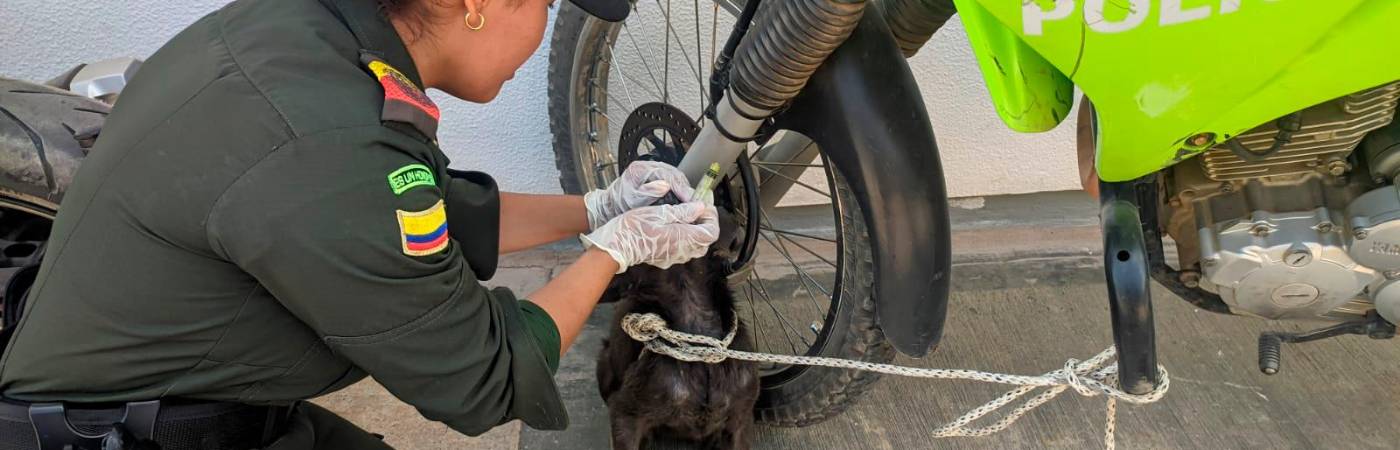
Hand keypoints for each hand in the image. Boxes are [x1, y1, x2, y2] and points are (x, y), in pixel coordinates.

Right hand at [579, 201, 718, 272]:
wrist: (615, 246)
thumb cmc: (633, 228)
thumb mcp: (659, 212)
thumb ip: (683, 211)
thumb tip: (700, 207)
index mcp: (682, 238)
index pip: (711, 232)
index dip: (712, 217)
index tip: (705, 203)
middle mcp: (681, 250)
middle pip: (705, 239)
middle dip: (705, 222)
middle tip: (698, 206)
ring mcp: (673, 256)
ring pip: (696, 245)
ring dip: (696, 229)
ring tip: (687, 213)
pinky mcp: (665, 257)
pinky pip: (683, 249)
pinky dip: (685, 236)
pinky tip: (675, 224)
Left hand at [583, 161, 695, 229]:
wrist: (609, 208)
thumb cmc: (618, 204)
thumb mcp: (631, 200)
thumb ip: (647, 192)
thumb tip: (665, 185)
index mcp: (641, 169)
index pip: (668, 175)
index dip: (682, 188)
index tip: (690, 200)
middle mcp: (649, 167)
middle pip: (675, 175)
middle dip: (686, 189)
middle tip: (696, 203)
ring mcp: (653, 172)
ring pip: (676, 179)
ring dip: (685, 191)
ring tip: (693, 204)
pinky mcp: (656, 179)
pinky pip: (673, 183)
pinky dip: (681, 192)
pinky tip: (685, 202)